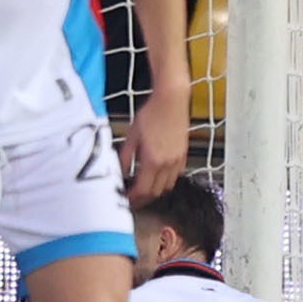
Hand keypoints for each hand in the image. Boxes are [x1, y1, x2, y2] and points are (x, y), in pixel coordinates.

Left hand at [120, 85, 190, 202]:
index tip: (124, 200)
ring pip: (167, 186)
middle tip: (131, 198)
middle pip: (156, 192)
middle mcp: (168, 163)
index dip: (133, 198)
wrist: (171, 101)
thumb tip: (118, 172)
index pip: (143, 190)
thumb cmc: (150, 114)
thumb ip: (124, 157)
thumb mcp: (131, 136)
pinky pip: (176, 176)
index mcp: (153, 160)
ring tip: (142, 189)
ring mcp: (178, 160)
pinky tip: (155, 176)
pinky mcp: (184, 155)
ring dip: (155, 191)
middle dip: (143, 198)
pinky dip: (165, 181)